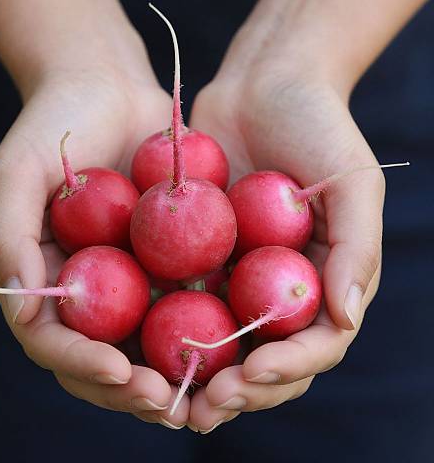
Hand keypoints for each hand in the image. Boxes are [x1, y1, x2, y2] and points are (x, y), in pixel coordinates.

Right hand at [0, 66, 189, 428]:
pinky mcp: (168, 258)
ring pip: (149, 342)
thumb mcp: (18, 173)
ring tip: (206, 392)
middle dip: (132, 387)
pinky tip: (235, 339)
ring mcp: (130, 277)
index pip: (54, 343)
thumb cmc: (55, 124)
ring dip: (174, 372)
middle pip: (104, 357)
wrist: (108, 85)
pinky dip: (206, 325)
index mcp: (46, 281)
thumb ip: (10, 240)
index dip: (83, 364)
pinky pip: (186, 299)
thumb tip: (24, 310)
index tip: (118, 372)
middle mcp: (89, 289)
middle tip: (167, 401)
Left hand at [186, 57, 384, 432]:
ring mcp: (236, 273)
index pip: (313, 345)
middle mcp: (277, 286)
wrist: (264, 83)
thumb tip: (344, 318)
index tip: (252, 375)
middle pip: (262, 357)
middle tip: (202, 407)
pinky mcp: (198, 253)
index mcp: (321, 281)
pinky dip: (162, 325)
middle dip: (237, 390)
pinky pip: (179, 295)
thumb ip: (356, 250)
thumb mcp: (352, 183)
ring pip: (217, 340)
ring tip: (165, 398)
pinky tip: (134, 343)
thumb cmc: (319, 126)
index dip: (287, 369)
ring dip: (194, 375)